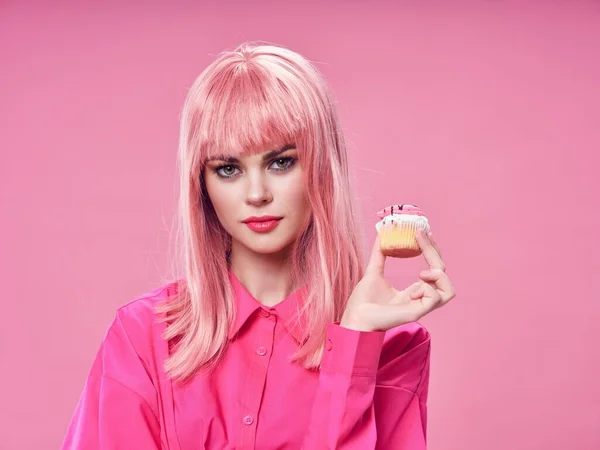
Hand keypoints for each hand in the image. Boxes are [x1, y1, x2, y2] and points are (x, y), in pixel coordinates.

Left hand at [340, 229, 455, 331]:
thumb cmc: (363, 301)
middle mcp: (420, 298)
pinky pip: (435, 297)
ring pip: (449, 290)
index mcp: (414, 290)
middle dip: (434, 253)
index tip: (423, 233)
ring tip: (421, 273)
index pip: (433, 268)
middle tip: (420, 237)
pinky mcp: (417, 312)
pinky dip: (425, 289)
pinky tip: (410, 292)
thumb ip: (379, 253)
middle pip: (443, 274)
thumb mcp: (374, 270)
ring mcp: (420, 306)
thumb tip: (381, 234)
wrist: (355, 316)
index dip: (431, 249)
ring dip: (438, 275)